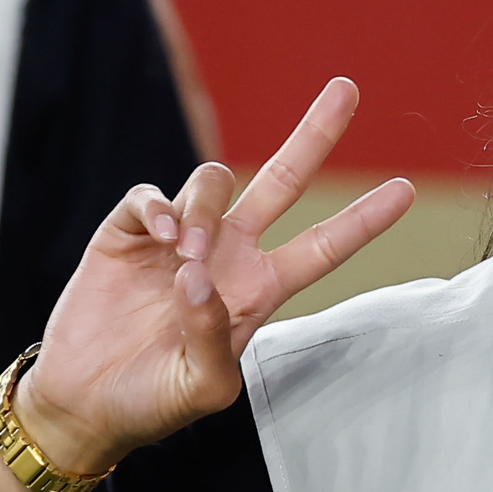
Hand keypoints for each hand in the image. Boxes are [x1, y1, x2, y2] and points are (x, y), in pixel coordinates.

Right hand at [16, 79, 413, 471]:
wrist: (85, 402)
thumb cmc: (152, 401)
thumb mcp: (201, 389)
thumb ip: (212, 337)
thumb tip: (200, 277)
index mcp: (259, 291)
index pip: (324, 248)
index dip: (363, 220)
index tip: (406, 190)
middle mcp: (228, 253)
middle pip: (284, 180)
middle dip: (315, 134)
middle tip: (347, 89)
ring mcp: (180, 237)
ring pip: (213, 182)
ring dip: (204, 208)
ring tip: (187, 256)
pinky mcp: (129, 233)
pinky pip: (151, 196)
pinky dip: (158, 207)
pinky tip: (162, 237)